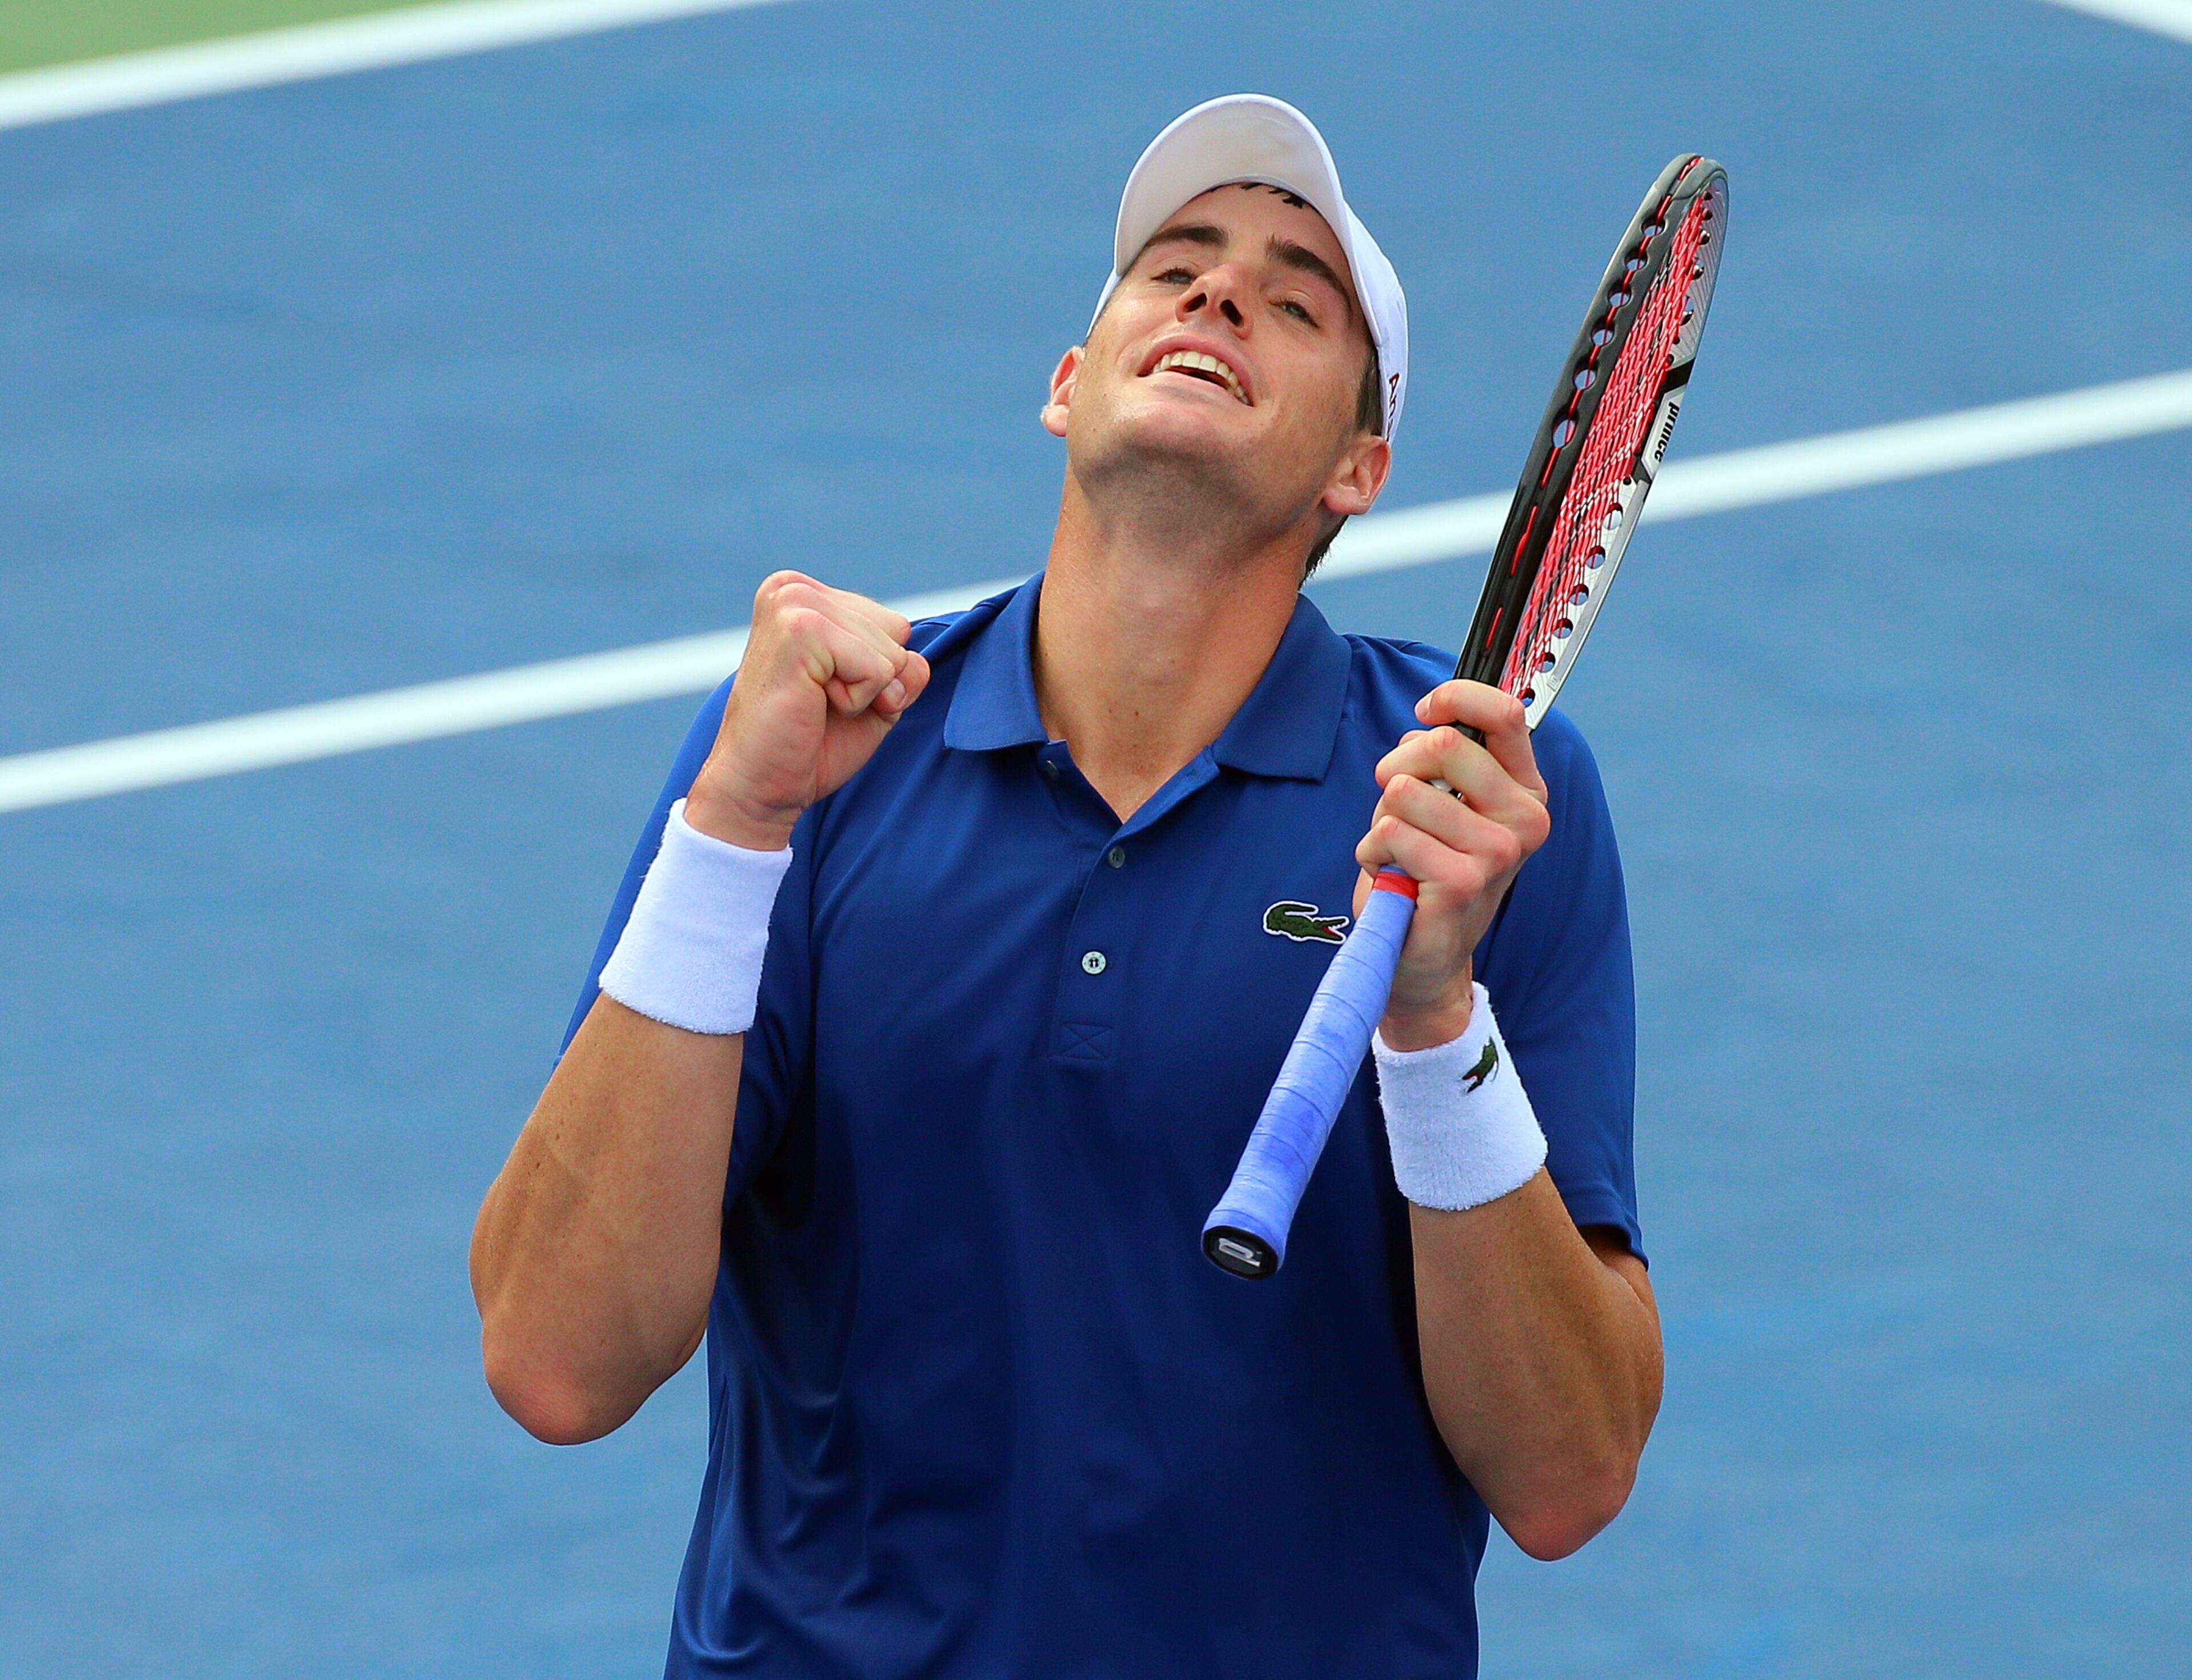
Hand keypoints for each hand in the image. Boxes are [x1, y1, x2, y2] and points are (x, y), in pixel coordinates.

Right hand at [683, 572, 931, 849]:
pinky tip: (812, 704)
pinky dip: (857, 700)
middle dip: (875, 681)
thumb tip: (913, 660)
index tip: (827, 693)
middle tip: (821, 703)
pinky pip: (878, 668)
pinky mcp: (801, 628)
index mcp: (806, 595)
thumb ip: (901, 668)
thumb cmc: (810, 744)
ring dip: (865, 693)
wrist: (759, 786)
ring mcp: (793, 603)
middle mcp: (794, 588)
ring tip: (814, 703)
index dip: (878, 674)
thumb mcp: (872, 696)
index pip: (894, 625)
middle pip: (898, 630)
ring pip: (891, 649)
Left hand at [1353, 681, 1550, 1050]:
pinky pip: (1390, 832)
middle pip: (1442, 745)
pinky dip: (1373, 852)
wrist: (1423, 953)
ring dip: (1382, 819)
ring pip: (1404, 791)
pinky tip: (1393, 877)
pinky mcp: (1464, 882)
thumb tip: (1428, 724)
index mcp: (1526, 791)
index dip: (1455, 698)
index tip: (1426, 712)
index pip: (1505, 714)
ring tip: (1400, 852)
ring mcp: (1498, 853)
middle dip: (1398, 768)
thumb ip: (1444, 759)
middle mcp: (1524, 820)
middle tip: (1397, 805)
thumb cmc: (1428, 867)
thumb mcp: (1444, 803)